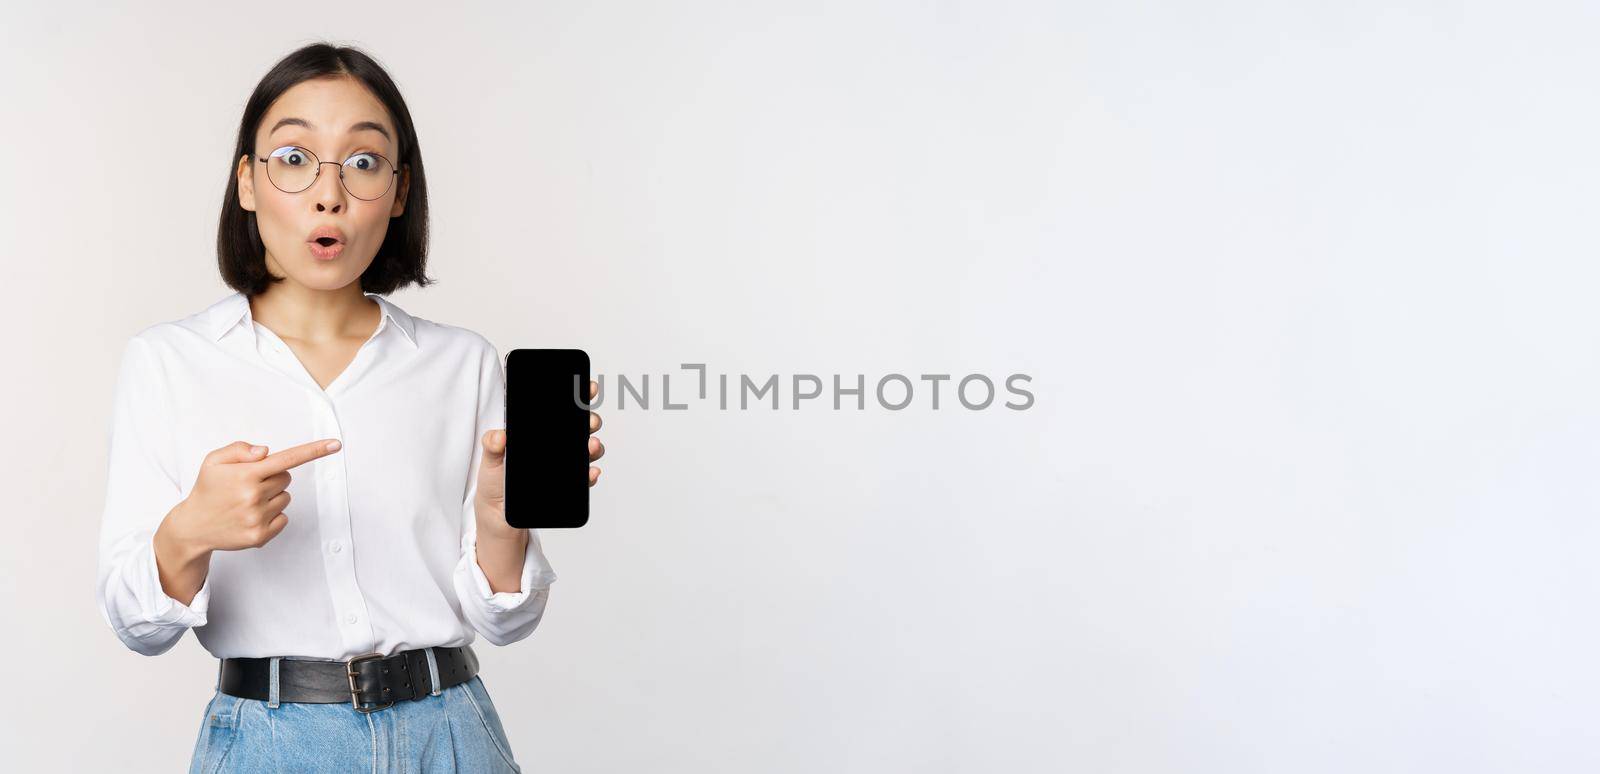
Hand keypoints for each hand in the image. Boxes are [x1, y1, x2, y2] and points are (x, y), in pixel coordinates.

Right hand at [167, 439, 343, 552]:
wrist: (192, 527)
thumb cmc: (208, 489)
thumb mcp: (214, 461)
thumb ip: (239, 449)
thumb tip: (267, 452)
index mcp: (245, 474)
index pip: (286, 459)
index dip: (314, 450)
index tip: (336, 444)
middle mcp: (253, 496)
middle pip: (286, 478)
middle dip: (272, 477)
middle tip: (248, 485)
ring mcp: (257, 518)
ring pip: (286, 498)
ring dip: (272, 497)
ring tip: (246, 502)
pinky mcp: (260, 536)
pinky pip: (284, 518)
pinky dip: (272, 516)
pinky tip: (250, 517)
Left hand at [475, 379, 605, 537]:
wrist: (499, 515)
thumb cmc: (494, 483)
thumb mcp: (488, 461)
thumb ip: (491, 446)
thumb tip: (499, 435)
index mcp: (537, 433)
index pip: (560, 410)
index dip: (577, 395)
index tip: (589, 388)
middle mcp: (555, 445)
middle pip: (580, 426)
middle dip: (590, 420)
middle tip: (590, 420)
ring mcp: (564, 464)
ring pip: (587, 449)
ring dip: (594, 446)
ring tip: (591, 446)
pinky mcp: (568, 484)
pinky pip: (584, 477)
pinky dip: (590, 474)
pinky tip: (591, 472)